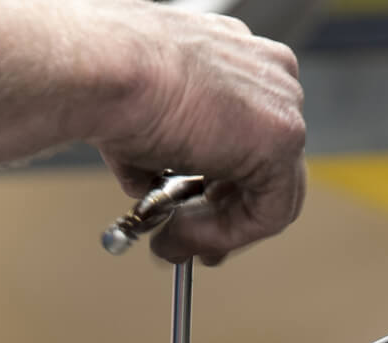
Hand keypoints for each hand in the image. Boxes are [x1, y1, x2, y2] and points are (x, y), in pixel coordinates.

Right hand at [95, 9, 307, 263]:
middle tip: (188, 239)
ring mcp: (281, 102)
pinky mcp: (282, 138)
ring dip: (218, 229)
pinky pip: (268, 211)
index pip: (248, 137)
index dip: (220, 185)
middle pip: (266, 165)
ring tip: (171, 240)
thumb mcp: (143, 116)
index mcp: (239, 57)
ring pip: (270, 192)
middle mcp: (268, 73)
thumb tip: (145, 180)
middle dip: (225, 213)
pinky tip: (182, 235)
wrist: (105, 70)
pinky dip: (226, 234)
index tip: (191, 214)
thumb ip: (161, 148)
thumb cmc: (111, 77)